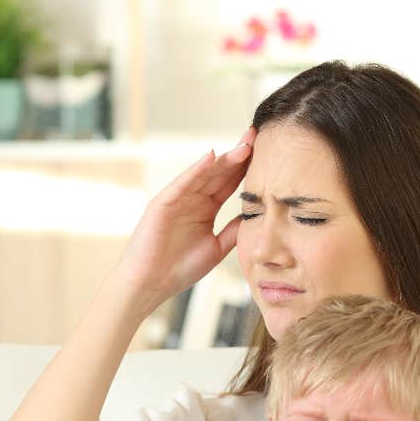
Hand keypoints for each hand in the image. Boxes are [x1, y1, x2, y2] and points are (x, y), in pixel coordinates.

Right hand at [116, 127, 255, 308]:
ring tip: (244, 145)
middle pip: (220, 173)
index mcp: (206, 209)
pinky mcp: (163, 203)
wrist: (151, 283)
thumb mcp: (216, 247)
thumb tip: (256, 216)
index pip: (230, 183)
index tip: (268, 154)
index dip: (247, 168)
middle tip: (258, 136)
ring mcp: (178, 199)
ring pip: (204, 174)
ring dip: (224, 159)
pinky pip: (183, 183)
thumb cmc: (180, 268)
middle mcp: (193, 199)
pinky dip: (196, 170)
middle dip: (239, 155)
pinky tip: (211, 157)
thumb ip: (233, 230)